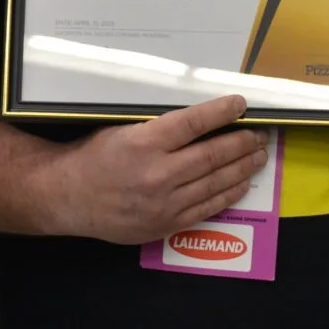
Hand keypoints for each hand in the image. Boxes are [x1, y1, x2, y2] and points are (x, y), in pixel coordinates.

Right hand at [47, 95, 267, 244]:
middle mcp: (157, 173)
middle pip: (212, 154)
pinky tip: (242, 183)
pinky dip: (228, 194)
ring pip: (215, 182)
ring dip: (242, 167)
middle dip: (242, 142)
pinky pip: (207, 208)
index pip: (194, 123)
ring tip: (259, 155)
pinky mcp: (166, 224)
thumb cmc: (94, 157)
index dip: (222, 112)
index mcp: (144, 143)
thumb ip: (160, 128)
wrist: (69, 198)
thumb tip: (202, 120)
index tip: (241, 104)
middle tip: (259, 133)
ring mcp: (164, 203)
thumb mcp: (122, 130)